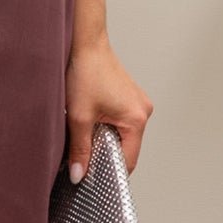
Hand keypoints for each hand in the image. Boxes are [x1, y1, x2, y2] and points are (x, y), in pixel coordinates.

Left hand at [64, 35, 153, 178]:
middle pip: (125, 148)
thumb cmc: (84, 72)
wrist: (84, 43)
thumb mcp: (78, 117)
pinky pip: (121, 122)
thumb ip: (80, 149)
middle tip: (81, 158)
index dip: (108, 172)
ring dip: (104, 140)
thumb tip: (80, 175)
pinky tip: (89, 122)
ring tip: (84, 135)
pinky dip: (106, 127)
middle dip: (104, 155)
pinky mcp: (130, 98)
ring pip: (122, 135)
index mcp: (137, 118)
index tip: (90, 180)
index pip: (127, 160)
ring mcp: (138, 103)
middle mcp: (143, 111)